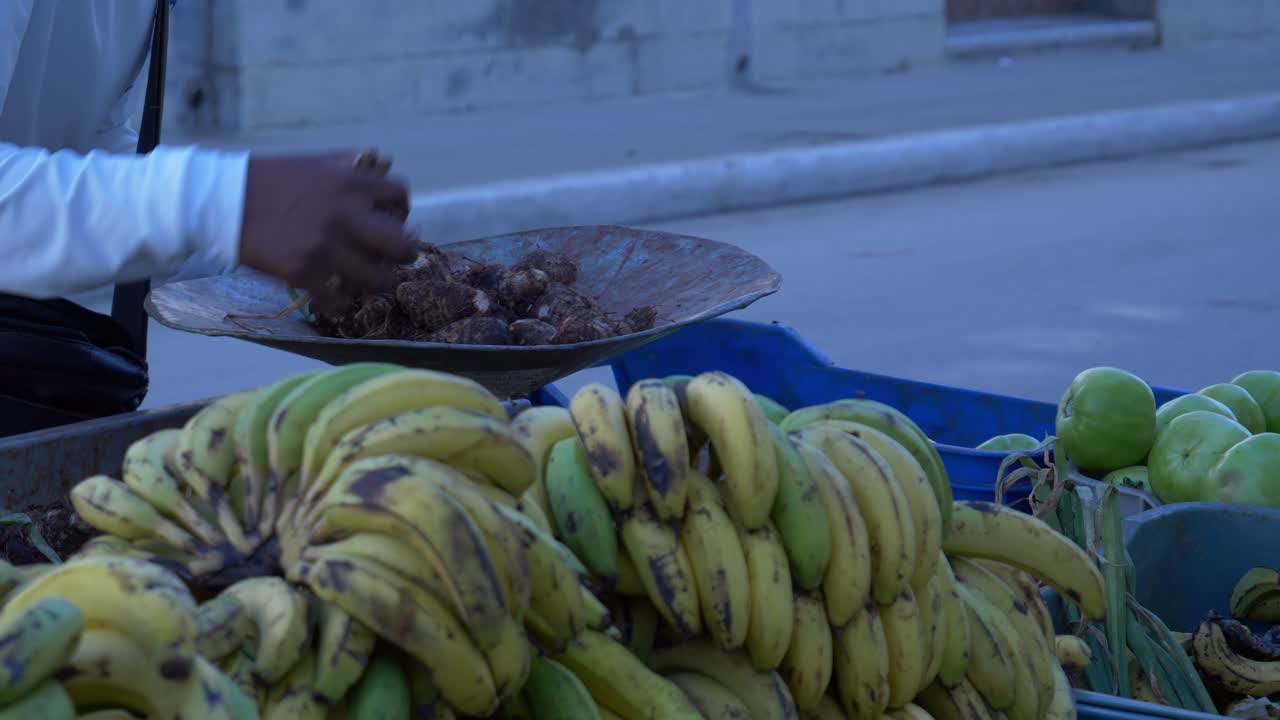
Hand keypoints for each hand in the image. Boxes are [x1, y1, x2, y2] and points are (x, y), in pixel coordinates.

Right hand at [238, 150, 414, 314]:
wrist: (222, 200)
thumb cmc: (269, 179)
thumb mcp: (314, 163)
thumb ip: (350, 166)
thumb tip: (383, 163)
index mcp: (349, 182)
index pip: (400, 195)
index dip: (400, 210)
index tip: (391, 220)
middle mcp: (344, 214)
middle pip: (400, 245)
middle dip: (402, 255)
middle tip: (392, 259)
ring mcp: (325, 245)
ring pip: (375, 279)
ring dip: (373, 283)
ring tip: (363, 280)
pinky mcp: (303, 270)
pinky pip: (338, 299)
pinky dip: (338, 302)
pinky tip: (332, 297)